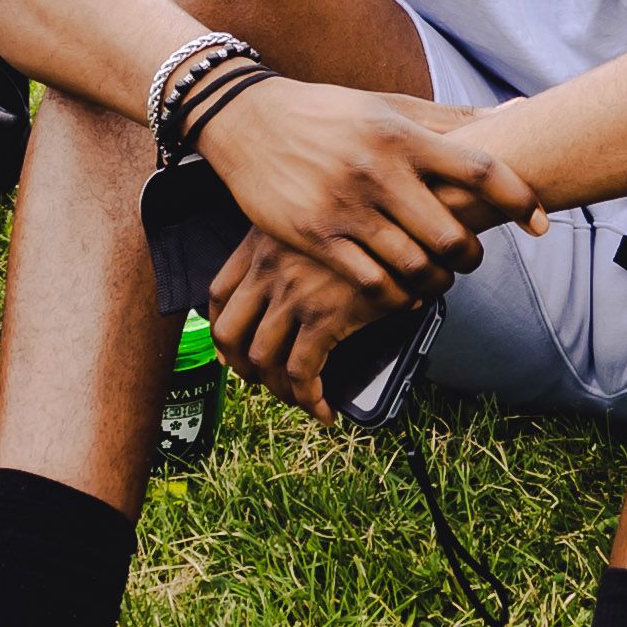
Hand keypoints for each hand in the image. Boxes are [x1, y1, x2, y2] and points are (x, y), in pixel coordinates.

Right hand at [194, 78, 542, 303]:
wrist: (248, 119)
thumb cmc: (330, 113)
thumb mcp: (390, 107)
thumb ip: (453, 120)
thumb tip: (520, 113)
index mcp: (403, 135)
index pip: (481, 169)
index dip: (521, 199)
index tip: (542, 224)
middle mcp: (378, 170)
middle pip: (451, 233)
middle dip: (471, 256)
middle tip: (469, 258)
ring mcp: (345, 206)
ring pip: (414, 266)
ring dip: (436, 282)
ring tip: (437, 279)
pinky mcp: (315, 236)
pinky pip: (371, 283)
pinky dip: (395, 296)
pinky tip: (400, 290)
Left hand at [203, 227, 444, 421]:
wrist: (407, 219)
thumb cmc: (371, 222)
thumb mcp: (319, 224)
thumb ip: (298, 250)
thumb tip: (294, 292)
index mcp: (261, 243)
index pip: (218, 295)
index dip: (220, 329)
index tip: (231, 348)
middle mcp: (268, 269)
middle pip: (230, 332)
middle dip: (240, 365)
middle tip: (258, 379)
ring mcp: (293, 294)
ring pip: (263, 360)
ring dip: (277, 388)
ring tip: (297, 397)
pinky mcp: (324, 317)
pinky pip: (302, 373)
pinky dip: (308, 398)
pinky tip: (322, 408)